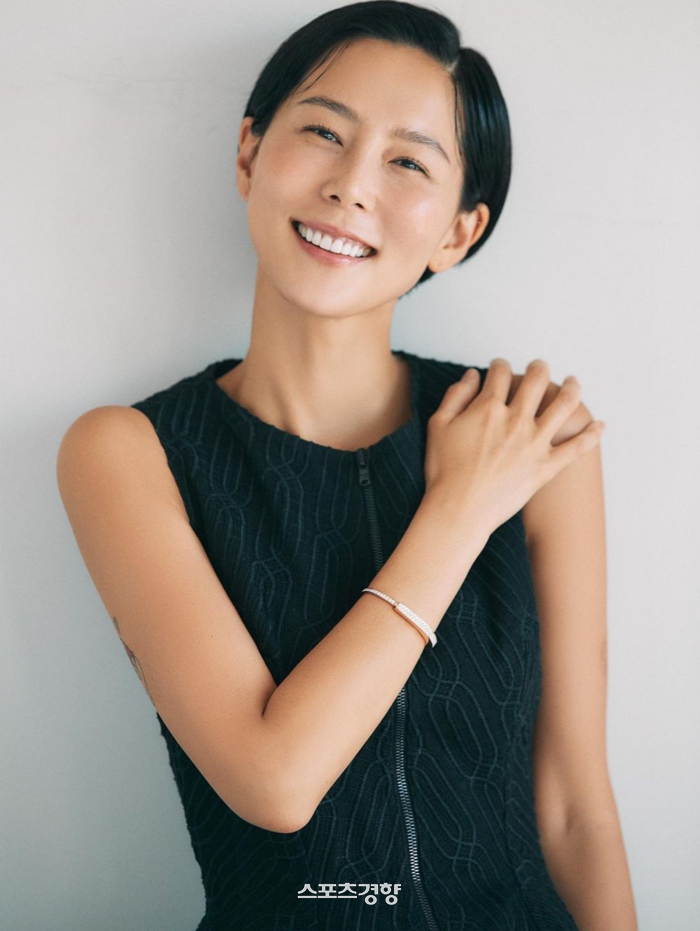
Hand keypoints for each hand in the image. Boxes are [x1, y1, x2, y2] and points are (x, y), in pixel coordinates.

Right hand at [423, 358, 604, 533]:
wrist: (459, 510)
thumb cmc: (444, 471)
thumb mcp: (438, 426)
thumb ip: (456, 396)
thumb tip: (471, 375)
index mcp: (488, 408)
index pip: (500, 374)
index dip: (500, 365)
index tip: (500, 367)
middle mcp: (516, 420)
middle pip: (536, 380)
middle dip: (538, 368)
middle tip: (538, 366)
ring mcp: (535, 443)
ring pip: (564, 404)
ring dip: (571, 387)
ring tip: (572, 382)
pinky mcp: (546, 467)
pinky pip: (577, 448)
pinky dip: (592, 435)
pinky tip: (600, 425)